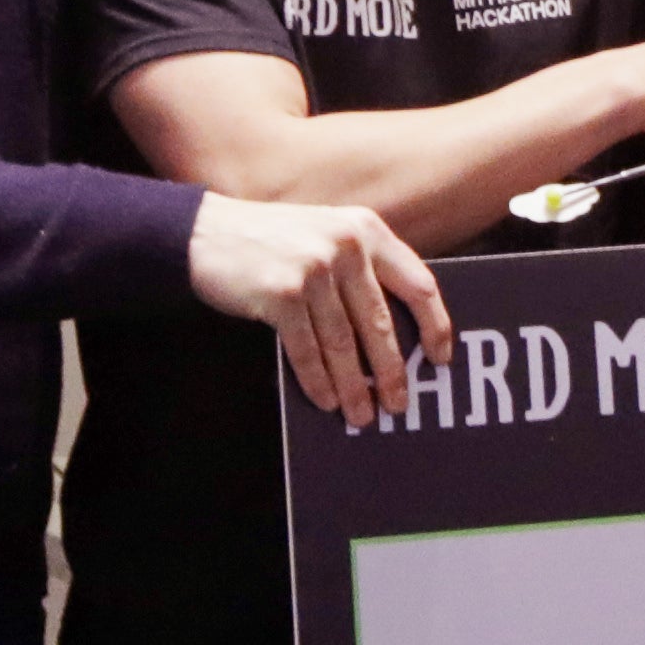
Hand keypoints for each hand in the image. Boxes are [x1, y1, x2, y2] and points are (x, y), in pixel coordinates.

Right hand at [192, 189, 449, 422]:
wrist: (204, 233)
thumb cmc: (272, 242)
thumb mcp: (327, 236)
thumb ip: (362, 268)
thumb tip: (394, 336)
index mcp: (366, 230)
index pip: (419, 284)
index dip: (435, 326)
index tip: (440, 358)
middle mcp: (345, 246)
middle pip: (381, 324)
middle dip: (391, 372)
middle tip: (398, 405)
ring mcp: (313, 269)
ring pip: (344, 344)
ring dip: (354, 387)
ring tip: (361, 414)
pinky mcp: (281, 293)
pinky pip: (307, 350)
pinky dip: (318, 381)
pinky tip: (326, 401)